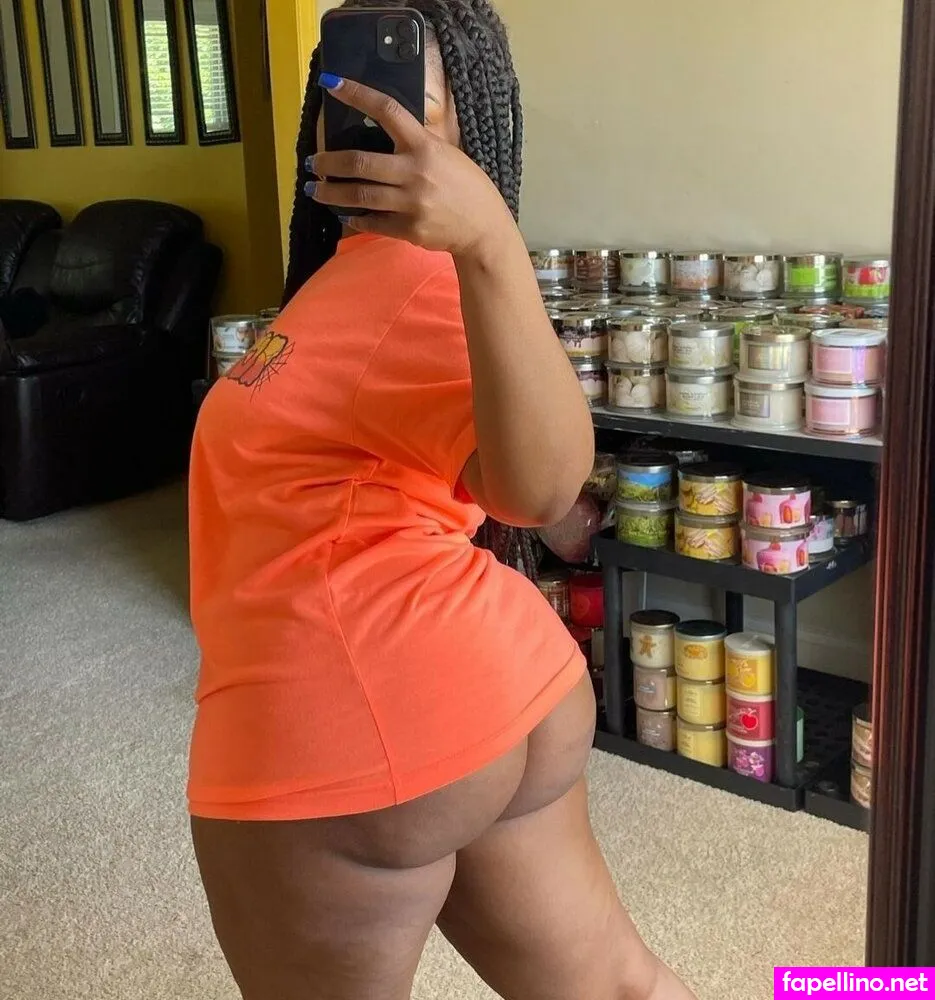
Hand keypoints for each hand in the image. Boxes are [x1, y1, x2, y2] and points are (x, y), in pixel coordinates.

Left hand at [308, 75, 515, 258]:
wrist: (483, 228)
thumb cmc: (466, 186)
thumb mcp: (446, 153)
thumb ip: (417, 142)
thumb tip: (386, 128)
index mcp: (424, 146)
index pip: (387, 111)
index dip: (357, 95)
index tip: (332, 83)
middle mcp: (415, 172)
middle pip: (360, 162)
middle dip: (330, 162)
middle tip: (313, 163)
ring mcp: (411, 203)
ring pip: (360, 196)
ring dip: (332, 193)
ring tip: (316, 190)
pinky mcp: (409, 229)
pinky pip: (372, 222)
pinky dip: (354, 218)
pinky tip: (344, 214)